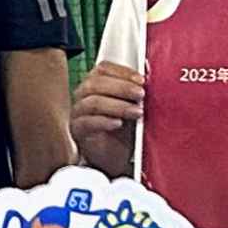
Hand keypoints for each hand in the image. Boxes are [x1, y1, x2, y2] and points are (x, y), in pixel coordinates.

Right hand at [70, 60, 143, 177]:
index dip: (122, 72)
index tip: (141, 80)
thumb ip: (137, 92)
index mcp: (96, 85)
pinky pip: (87, 122)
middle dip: (121, 87)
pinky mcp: (78, 131)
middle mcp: (83, 96)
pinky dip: (104, 121)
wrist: (117, 158)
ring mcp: (78, 114)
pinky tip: (118, 124)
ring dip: (117, 105)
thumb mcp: (134, 107)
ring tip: (136, 112)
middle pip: (95, 83)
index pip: (102, 69)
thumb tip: (150, 77)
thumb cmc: (124, 130)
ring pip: (92, 102)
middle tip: (140, 94)